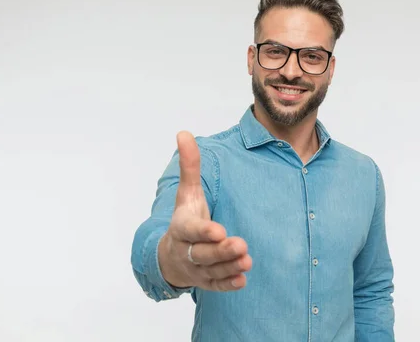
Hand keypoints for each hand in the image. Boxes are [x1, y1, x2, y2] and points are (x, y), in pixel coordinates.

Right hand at [158, 131, 251, 291]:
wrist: (171, 255)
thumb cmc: (185, 218)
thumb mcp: (187, 193)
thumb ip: (190, 166)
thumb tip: (184, 133)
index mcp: (181, 227)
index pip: (191, 230)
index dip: (204, 231)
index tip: (218, 229)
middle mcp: (187, 250)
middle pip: (203, 253)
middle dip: (221, 251)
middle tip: (241, 244)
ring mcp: (196, 268)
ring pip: (212, 271)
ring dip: (229, 267)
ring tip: (247, 261)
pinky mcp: (206, 281)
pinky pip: (216, 285)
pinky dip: (227, 284)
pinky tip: (242, 280)